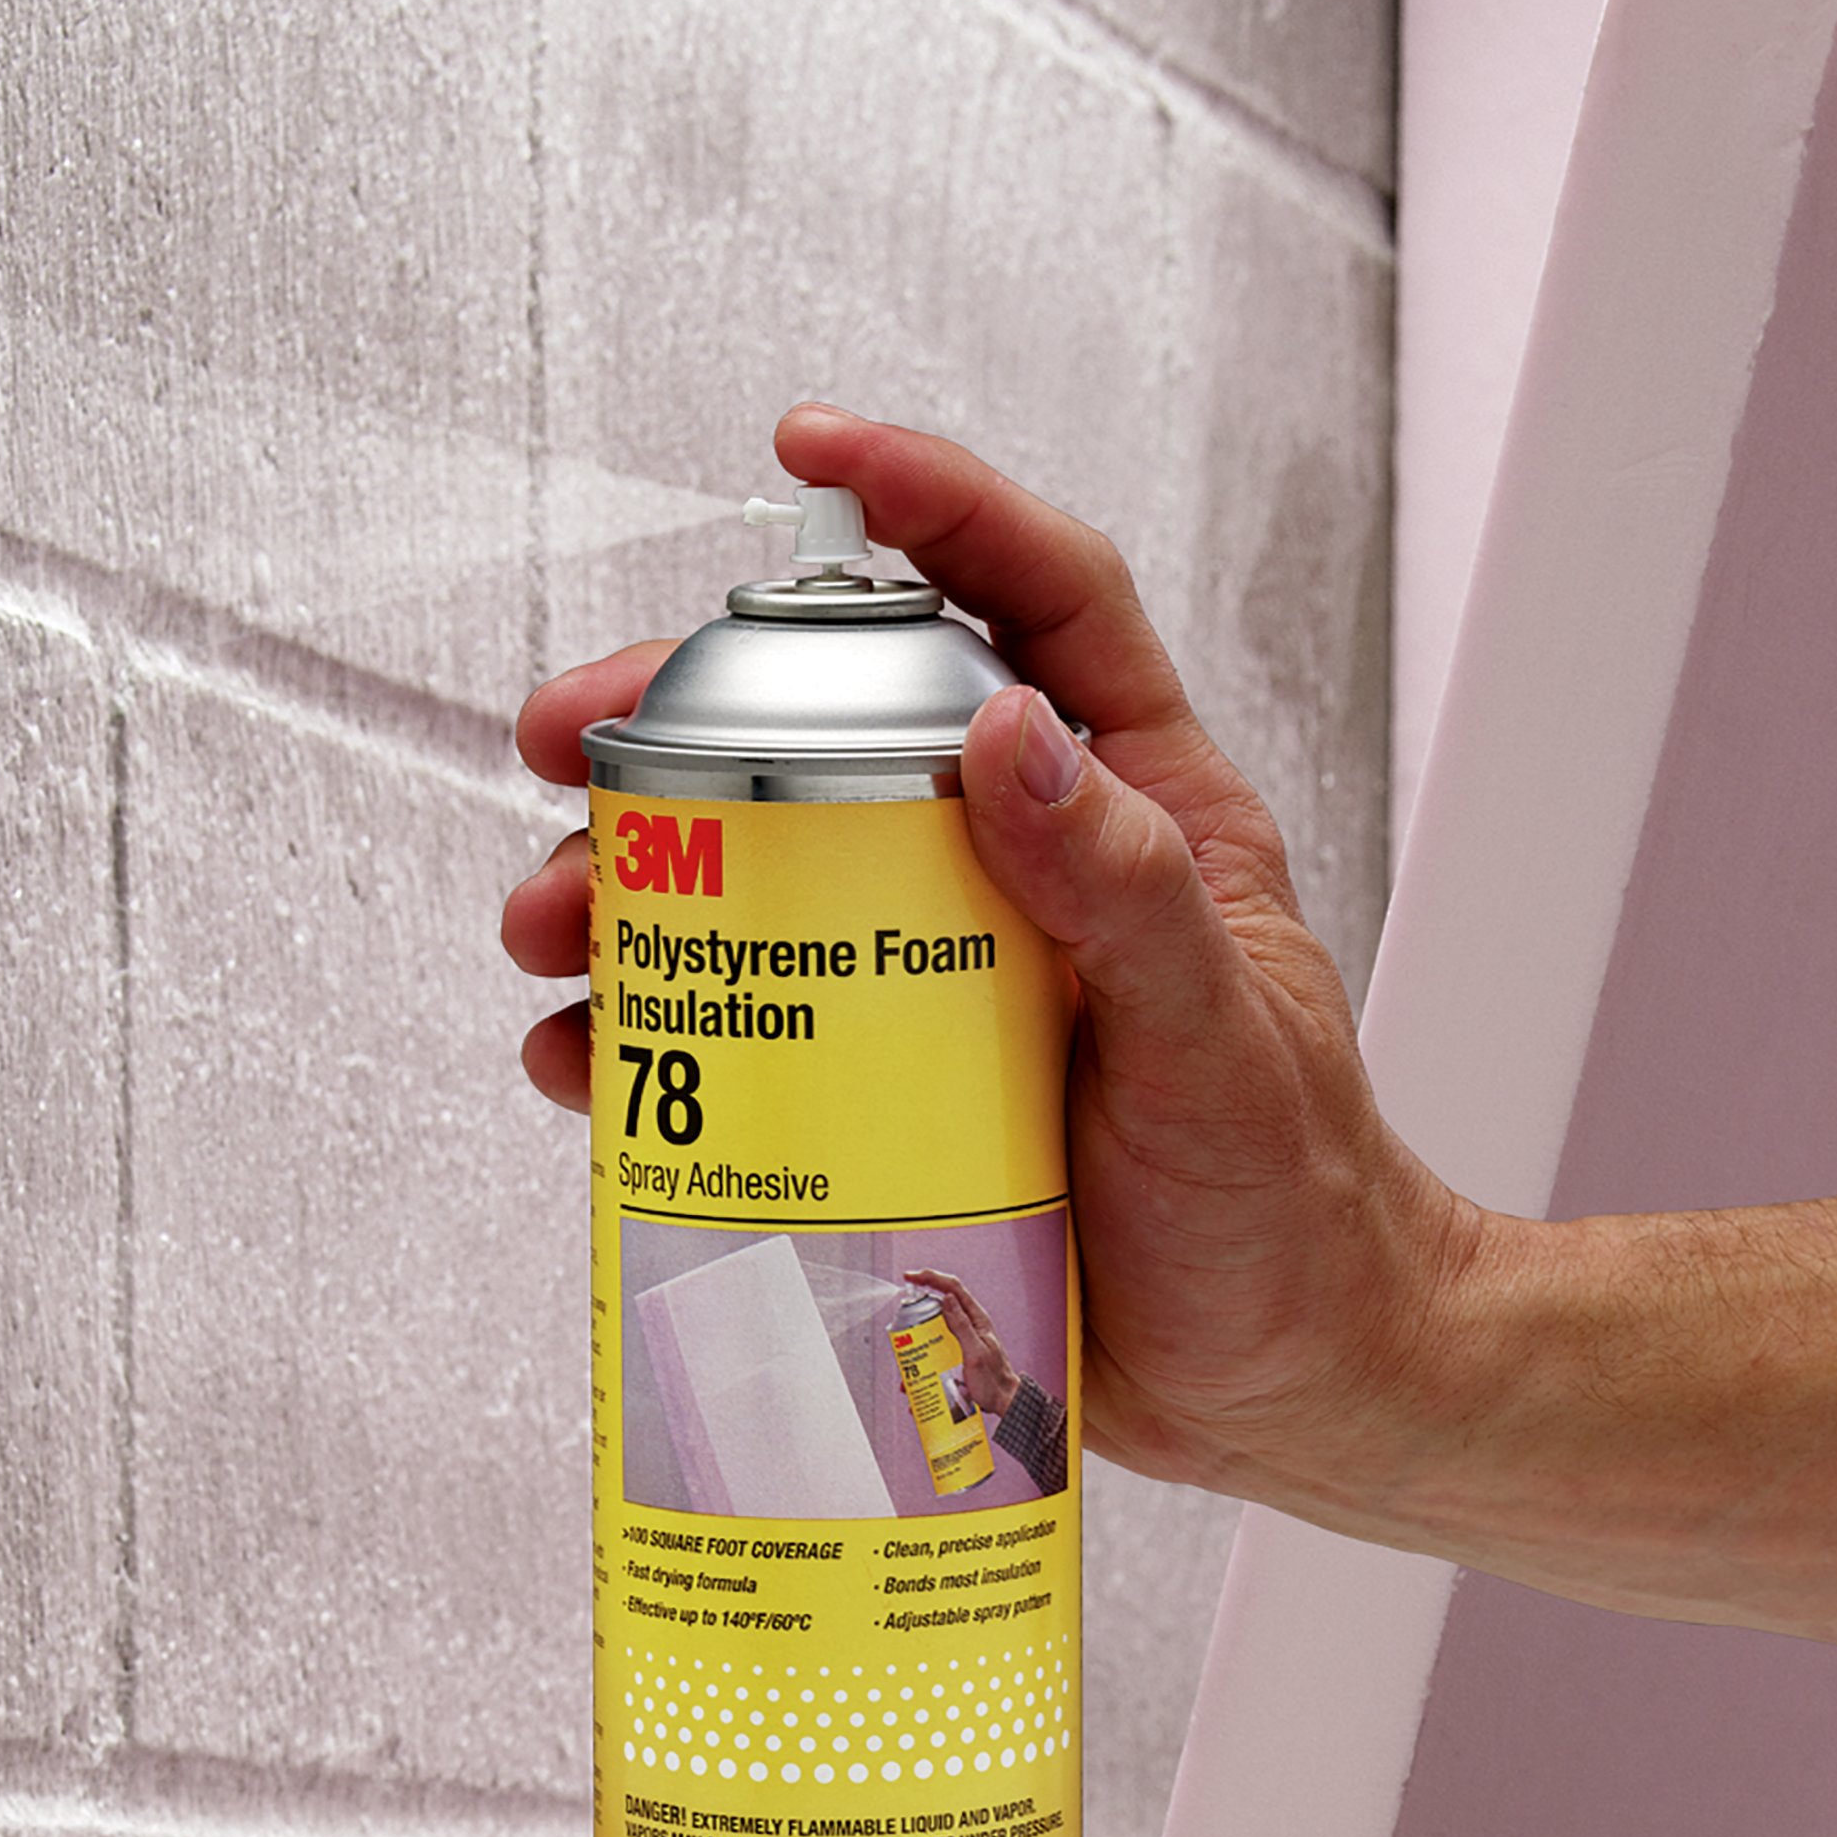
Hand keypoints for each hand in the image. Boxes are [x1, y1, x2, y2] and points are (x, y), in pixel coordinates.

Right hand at [504, 404, 1480, 1534]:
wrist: (1281, 1386)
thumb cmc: (1285, 1206)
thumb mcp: (1222, 1040)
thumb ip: (1127, 888)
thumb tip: (1002, 729)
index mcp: (1131, 807)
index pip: (1036, 601)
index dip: (931, 503)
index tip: (808, 450)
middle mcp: (1015, 870)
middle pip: (833, 731)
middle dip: (683, 716)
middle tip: (562, 736)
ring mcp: (932, 980)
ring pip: (752, 877)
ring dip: (632, 881)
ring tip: (551, 924)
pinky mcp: (872, 1092)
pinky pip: (733, 1033)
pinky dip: (642, 1035)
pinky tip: (583, 1060)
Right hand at [900, 1268, 1019, 1420]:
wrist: (1002, 1402)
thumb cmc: (994, 1380)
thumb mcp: (976, 1352)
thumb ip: (962, 1325)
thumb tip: (947, 1298)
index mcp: (976, 1319)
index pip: (952, 1288)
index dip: (931, 1278)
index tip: (910, 1277)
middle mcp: (967, 1325)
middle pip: (937, 1308)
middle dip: (916, 1315)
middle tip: (903, 1327)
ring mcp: (960, 1339)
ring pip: (932, 1331)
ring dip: (916, 1345)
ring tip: (909, 1365)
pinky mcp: (954, 1354)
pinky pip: (934, 1350)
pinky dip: (921, 1362)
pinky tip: (915, 1381)